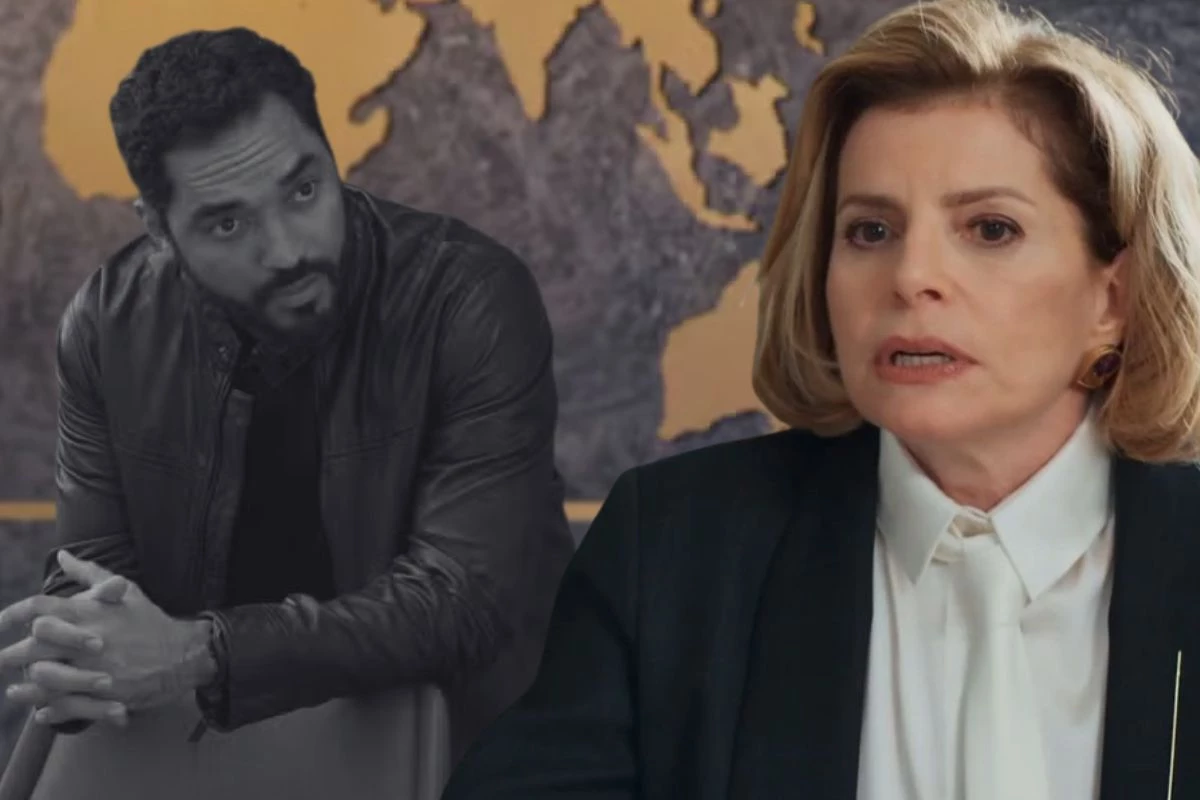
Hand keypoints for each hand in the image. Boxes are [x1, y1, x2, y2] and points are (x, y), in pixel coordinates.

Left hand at [0, 551, 215, 723]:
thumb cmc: (150, 620)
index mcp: (91, 612)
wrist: (183, 653)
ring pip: (44, 678)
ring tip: (14, 691)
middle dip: (11, 654)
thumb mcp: (126, 591)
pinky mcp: (104, 694)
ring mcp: (95, 668)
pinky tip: (40, 711)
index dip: (13, 614)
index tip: (0, 623)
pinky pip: (65, 705)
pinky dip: (48, 710)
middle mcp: (88, 639)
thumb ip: (90, 574)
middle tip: (2, 659)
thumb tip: (63, 556)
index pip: (40, 608)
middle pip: (34, 645)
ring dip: (25, 687)